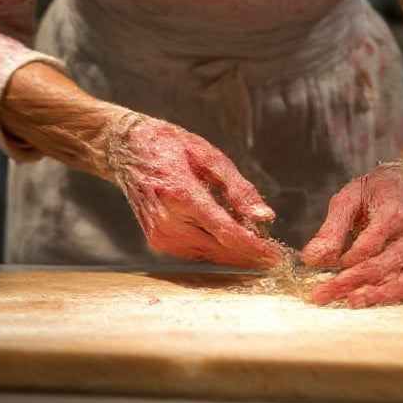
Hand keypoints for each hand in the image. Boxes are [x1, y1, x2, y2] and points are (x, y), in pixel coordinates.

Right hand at [108, 112, 282, 269]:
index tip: (276, 256)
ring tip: (248, 233)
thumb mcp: (209, 156)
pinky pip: (196, 252)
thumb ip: (239, 189)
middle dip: (248, 252)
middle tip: (271, 248)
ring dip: (232, 250)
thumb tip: (265, 217)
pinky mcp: (159, 242)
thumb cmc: (168, 146)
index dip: (254, 247)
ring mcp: (161, 237)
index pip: (226, 233)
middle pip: (220, 250)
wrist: (126, 151)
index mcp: (181, 196)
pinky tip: (224, 231)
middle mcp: (168, 223)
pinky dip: (215, 246)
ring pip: (209, 255)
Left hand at [300, 161, 402, 307]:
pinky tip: (367, 299)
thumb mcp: (348, 199)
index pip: (367, 246)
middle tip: (321, 295)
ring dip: (373, 297)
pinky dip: (389, 298)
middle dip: (349, 283)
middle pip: (381, 268)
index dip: (343, 260)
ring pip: (401, 285)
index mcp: (395, 215)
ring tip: (349, 302)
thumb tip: (310, 259)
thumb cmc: (374, 194)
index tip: (317, 267)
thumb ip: (330, 229)